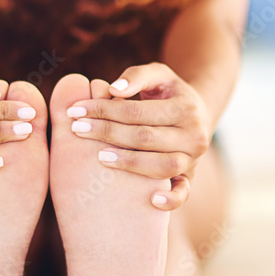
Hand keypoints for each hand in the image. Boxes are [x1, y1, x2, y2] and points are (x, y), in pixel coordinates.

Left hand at [66, 62, 211, 210]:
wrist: (198, 113)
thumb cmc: (167, 92)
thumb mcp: (157, 75)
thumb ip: (136, 77)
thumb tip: (112, 90)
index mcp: (185, 108)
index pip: (137, 112)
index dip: (104, 110)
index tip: (76, 110)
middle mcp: (193, 135)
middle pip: (145, 138)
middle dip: (107, 133)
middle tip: (77, 130)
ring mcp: (193, 159)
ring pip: (161, 166)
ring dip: (129, 163)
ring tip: (99, 156)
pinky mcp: (190, 178)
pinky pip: (184, 193)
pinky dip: (171, 200)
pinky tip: (151, 200)